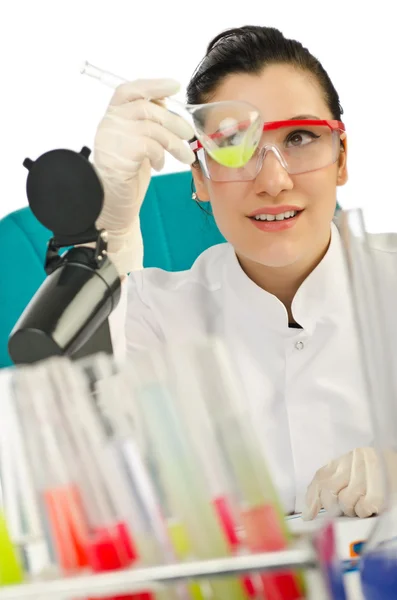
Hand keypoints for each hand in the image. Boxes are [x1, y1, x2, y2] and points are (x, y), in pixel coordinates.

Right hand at [93, 78, 194, 274]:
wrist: (112, 204)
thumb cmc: (128, 174)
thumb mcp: (139, 143)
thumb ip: (147, 123)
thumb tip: (168, 105)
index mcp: (113, 116)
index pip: (130, 90)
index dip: (153, 85)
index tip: (174, 85)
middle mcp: (110, 123)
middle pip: (147, 107)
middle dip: (174, 120)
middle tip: (189, 135)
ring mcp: (112, 138)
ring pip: (152, 127)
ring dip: (175, 142)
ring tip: (185, 156)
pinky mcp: (119, 156)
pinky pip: (150, 146)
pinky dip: (161, 156)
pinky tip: (160, 166)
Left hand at [303, 447, 396, 519]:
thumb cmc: (377, 476)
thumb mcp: (353, 473)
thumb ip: (331, 484)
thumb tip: (310, 511)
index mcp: (347, 457)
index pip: (322, 476)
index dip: (312, 498)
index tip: (309, 515)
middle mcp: (356, 460)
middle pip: (330, 490)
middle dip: (332, 506)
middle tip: (342, 509)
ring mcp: (369, 474)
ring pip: (345, 501)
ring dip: (351, 510)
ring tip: (359, 506)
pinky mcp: (380, 490)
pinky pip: (363, 508)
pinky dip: (364, 512)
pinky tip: (369, 508)